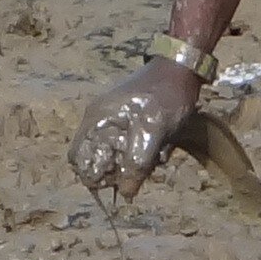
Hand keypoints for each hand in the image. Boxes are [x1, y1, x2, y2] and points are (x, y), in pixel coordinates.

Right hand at [72, 58, 203, 198]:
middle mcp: (98, 120)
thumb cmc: (165, 97)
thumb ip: (137, 163)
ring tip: (158, 154)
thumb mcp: (153, 132)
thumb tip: (125, 193)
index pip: (79, 160)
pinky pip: (128, 146)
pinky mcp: (127, 120)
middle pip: (97, 160)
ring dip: (135, 162)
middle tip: (144, 168)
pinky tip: (160, 147)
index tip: (121, 183)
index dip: (97, 177)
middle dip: (120, 171)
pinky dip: (142, 152)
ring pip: (115, 155)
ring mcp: (112, 119)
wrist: (181, 66)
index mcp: (96, 121)